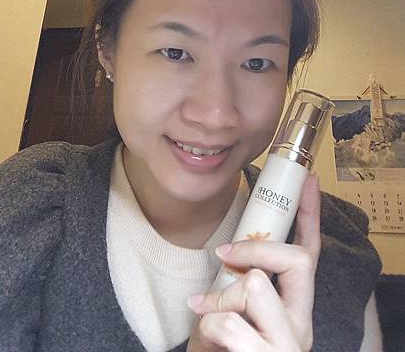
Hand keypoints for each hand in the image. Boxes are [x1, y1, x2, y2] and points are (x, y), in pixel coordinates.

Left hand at [186, 173, 320, 351]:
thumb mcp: (234, 313)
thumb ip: (242, 286)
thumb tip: (232, 252)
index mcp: (294, 309)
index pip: (309, 255)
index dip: (309, 215)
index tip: (307, 181)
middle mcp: (300, 326)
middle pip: (294, 261)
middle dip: (255, 251)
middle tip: (224, 257)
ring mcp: (287, 346)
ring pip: (257, 287)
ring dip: (221, 298)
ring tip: (207, 317)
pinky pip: (230, 323)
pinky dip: (207, 325)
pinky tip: (206, 344)